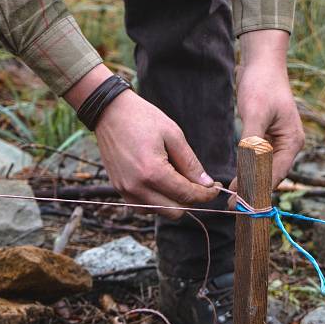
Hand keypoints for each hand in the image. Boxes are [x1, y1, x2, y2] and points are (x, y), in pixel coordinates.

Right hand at [64, 65, 219, 218]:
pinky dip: (157, 200)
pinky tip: (161, 182)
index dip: (206, 194)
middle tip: (197, 184)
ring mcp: (126, 190)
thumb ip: (190, 163)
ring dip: (173, 201)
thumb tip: (206, 184)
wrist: (109, 112)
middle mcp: (137, 187)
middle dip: (190, 200)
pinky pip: (144, 207)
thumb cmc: (142, 118)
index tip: (215, 188)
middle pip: (175, 211)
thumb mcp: (173, 135)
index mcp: (152, 172)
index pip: (187, 195)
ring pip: (160, 211)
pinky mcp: (119, 189)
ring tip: (176, 178)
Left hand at [230, 30, 304, 202]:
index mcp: (292, 142)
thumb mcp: (255, 114)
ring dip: (249, 185)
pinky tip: (236, 183)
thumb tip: (248, 172)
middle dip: (253, 192)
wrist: (262, 63)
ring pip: (264, 172)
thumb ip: (252, 144)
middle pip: (271, 177)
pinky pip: (259, 162)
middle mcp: (289, 146)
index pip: (274, 174)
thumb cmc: (261, 85)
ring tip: (233, 200)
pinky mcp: (268, 139)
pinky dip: (248, 173)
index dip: (257, 191)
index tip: (240, 204)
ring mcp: (279, 143)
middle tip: (233, 208)